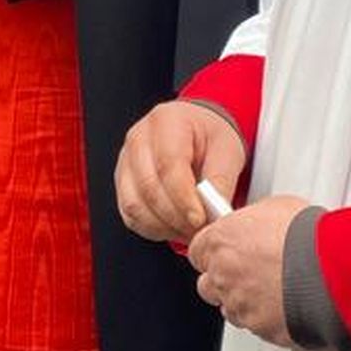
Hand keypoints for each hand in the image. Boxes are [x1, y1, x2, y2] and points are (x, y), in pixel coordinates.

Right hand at [116, 99, 248, 243]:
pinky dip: (154, 229)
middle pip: (148, 187)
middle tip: (201, 230)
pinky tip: (176, 227)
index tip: (200, 219)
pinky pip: (131, 215)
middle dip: (176, 216)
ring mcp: (126, 161)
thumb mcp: (227, 151)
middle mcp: (138, 138)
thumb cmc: (210, 138)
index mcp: (166, 121)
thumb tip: (215, 212)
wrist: (196, 134)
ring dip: (165, 226)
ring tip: (190, 229)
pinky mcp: (123, 184)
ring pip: (135, 205)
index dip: (183, 197)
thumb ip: (221, 180)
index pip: (168, 164)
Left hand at [185, 193, 307, 343]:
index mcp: (219, 241)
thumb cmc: (308, 236)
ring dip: (246, 301)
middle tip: (251, 272)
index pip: (197, 251)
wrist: (331, 270)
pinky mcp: (259, 328)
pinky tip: (286, 305)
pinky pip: (256, 326)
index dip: (214, 253)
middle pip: (209, 283)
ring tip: (273, 290)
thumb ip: (254, 220)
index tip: (227, 252)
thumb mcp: (276, 208)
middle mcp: (222, 274)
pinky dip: (268, 319)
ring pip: (230, 308)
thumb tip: (258, 223)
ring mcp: (239, 304)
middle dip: (226, 280)